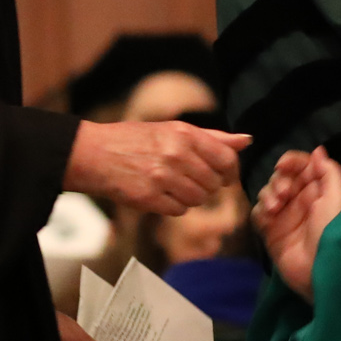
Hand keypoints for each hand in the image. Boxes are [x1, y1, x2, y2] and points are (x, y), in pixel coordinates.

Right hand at [67, 119, 249, 215]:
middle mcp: (176, 154)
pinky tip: (159, 194)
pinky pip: (179, 211)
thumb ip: (212, 138)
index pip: (227, 160)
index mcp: (184, 134)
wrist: (93, 153)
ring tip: (171, 184)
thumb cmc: (135, 140)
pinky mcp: (149, 198)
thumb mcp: (173, 129)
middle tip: (186, 177)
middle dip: (205, 184)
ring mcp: (162, 177)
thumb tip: (247, 141)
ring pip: (198, 199)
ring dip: (189, 197)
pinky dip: (173, 206)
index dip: (229, 172)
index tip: (221, 175)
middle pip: (214, 183)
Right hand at [253, 146, 340, 299]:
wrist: (321, 271)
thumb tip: (318, 151)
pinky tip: (269, 216)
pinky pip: (258, 213)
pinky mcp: (271, 233)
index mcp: (319, 190)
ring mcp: (285, 217)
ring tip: (276, 207)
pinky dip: (261, 209)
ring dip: (269, 193)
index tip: (284, 166)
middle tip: (284, 194)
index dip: (291, 162)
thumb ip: (328, 172)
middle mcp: (301, 201)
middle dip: (279, 180)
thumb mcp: (337, 198)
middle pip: (282, 177)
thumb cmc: (333, 230)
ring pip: (268, 192)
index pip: (302, 166)